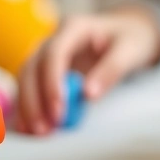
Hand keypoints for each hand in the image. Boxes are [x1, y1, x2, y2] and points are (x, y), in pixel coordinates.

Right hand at [14, 8, 159, 134]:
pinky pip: (31, 87)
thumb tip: (88, 95)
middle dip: (35, 99)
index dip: (52, 83)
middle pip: (33, 67)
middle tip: (44, 128)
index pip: (54, 54)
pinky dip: (27, 106)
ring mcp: (47, 53)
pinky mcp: (47, 69)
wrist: (130, 29)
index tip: (58, 111)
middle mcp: (54, 38)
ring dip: (28, 106)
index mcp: (75, 27)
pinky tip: (27, 127)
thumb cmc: (132, 38)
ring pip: (27, 78)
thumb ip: (111, 69)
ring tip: (38, 132)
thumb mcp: (130, 50)